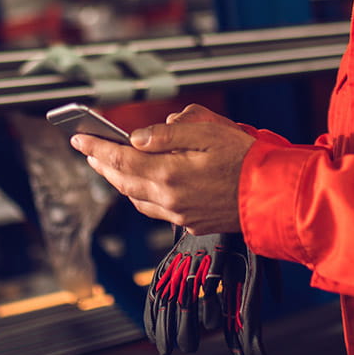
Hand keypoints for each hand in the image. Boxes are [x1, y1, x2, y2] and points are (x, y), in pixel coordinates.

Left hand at [70, 104, 254, 233]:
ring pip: (136, 198)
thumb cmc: (247, 160)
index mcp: (170, 174)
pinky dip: (139, 195)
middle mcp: (170, 199)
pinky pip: (154, 210)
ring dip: (117, 181)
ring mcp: (180, 214)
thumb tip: (138, 138)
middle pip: (122, 182)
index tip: (79, 138)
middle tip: (88, 150)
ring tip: (108, 165)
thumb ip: (169, 133)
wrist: (274, 196)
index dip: (97, 148)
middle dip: (101, 165)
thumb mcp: (209, 132)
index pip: (120, 159)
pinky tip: (139, 186)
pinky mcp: (191, 222)